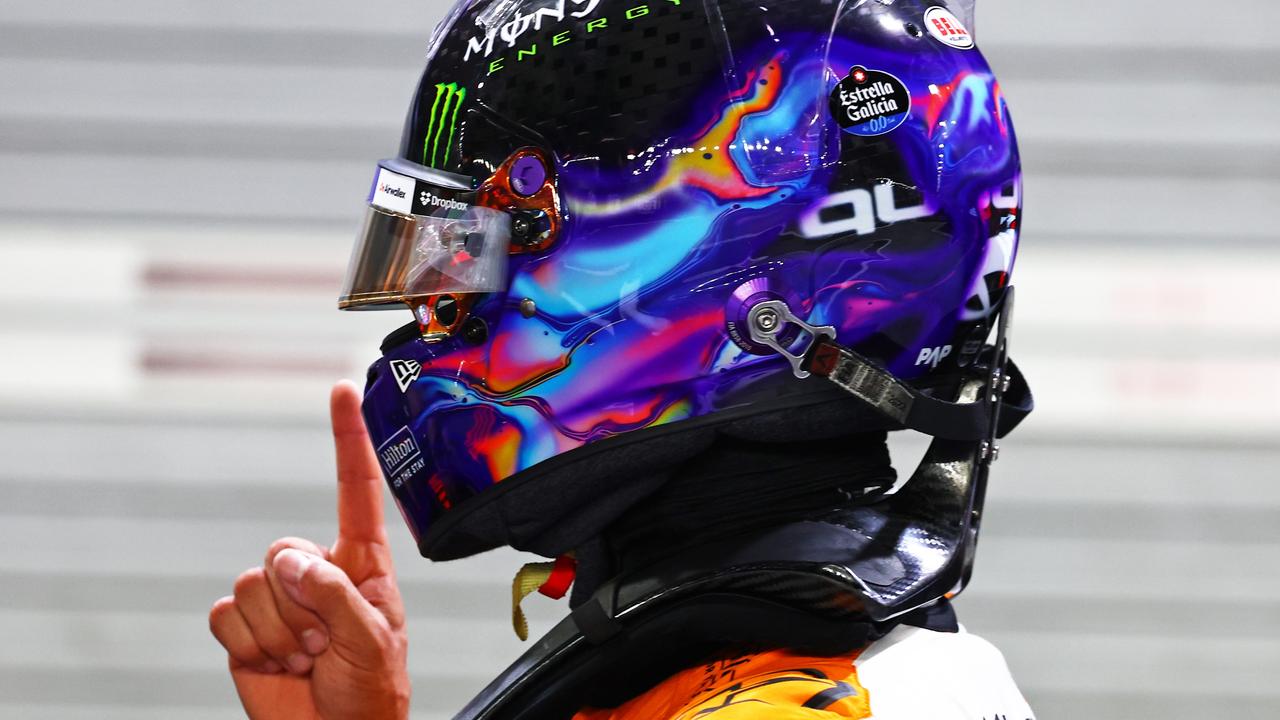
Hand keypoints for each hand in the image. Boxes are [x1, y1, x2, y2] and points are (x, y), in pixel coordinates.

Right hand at [209, 381, 409, 718]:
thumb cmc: (371, 692)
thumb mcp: (373, 640)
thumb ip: (337, 593)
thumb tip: (289, 560)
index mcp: (362, 564)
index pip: (356, 491)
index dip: (348, 440)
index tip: (344, 390)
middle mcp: (318, 572)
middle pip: (282, 549)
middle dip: (302, 605)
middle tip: (325, 645)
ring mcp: (279, 599)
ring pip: (253, 585)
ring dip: (280, 633)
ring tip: (307, 660)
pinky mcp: (245, 628)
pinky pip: (226, 615)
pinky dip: (250, 646)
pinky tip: (277, 665)